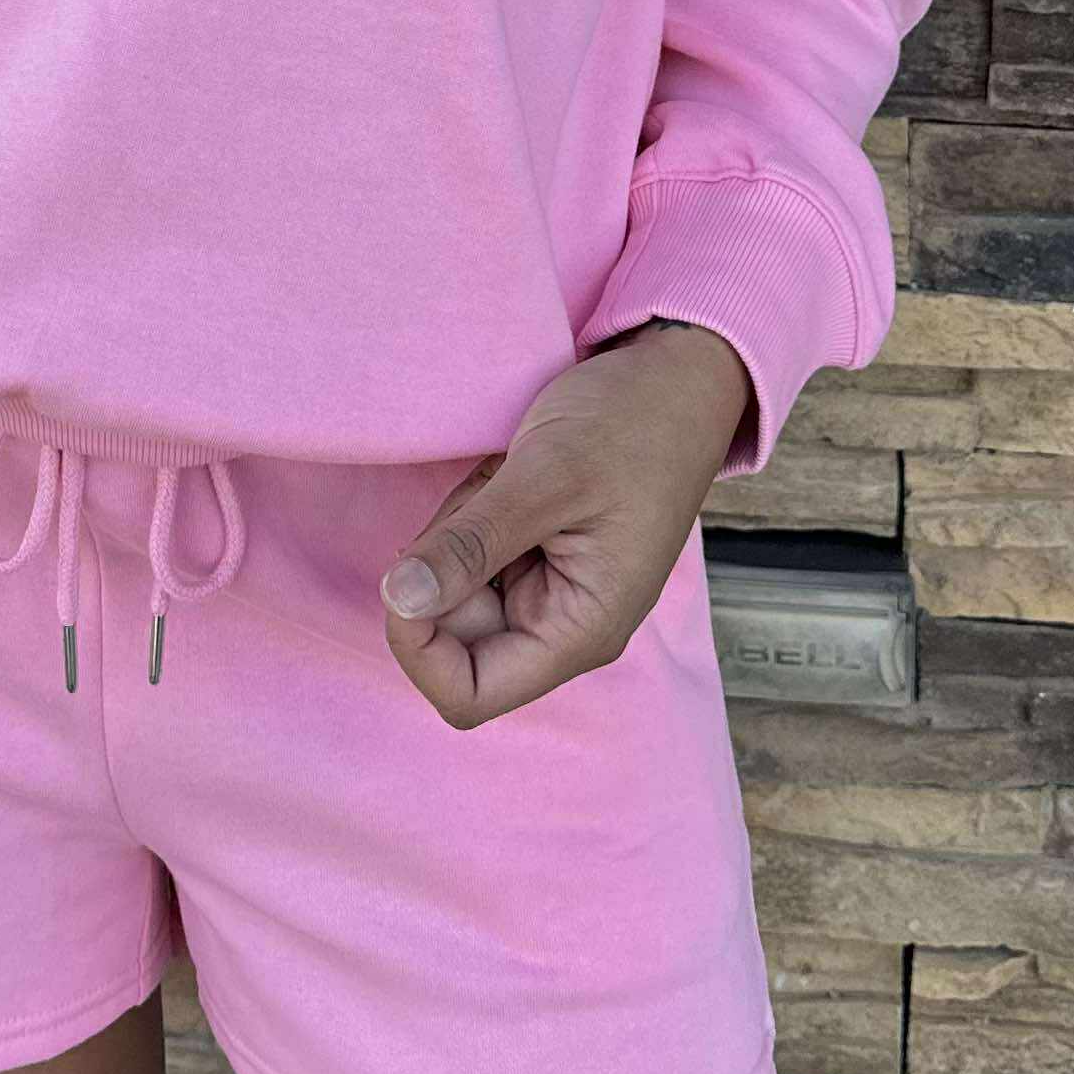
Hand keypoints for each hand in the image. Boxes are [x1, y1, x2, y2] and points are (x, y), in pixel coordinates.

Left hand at [378, 321, 749, 727]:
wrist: (676, 378)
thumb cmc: (633, 424)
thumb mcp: (546, 477)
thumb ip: (472, 544)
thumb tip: (398, 599)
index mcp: (580, 631)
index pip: (469, 695)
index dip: (419, 649)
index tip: (410, 572)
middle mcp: (564, 626)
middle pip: (453, 640)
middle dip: (442, 568)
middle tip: (482, 496)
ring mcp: (549, 592)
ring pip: (453, 592)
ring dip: (457, 533)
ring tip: (505, 478)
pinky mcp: (536, 558)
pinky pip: (470, 558)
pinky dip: (469, 517)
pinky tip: (507, 474)